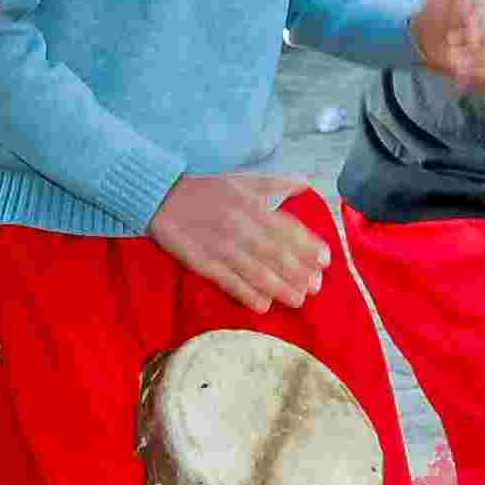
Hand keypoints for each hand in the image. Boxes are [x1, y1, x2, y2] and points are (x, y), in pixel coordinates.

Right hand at [147, 173, 329, 311]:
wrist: (159, 197)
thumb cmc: (204, 189)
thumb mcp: (241, 179)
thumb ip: (275, 183)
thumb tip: (305, 184)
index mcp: (250, 204)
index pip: (286, 227)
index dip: (307, 244)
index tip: (325, 259)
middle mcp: (239, 226)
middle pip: (274, 252)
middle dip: (298, 270)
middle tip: (316, 286)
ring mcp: (220, 246)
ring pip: (255, 270)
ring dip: (279, 286)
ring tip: (298, 299)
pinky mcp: (202, 262)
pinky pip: (228, 281)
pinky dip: (246, 293)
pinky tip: (263, 305)